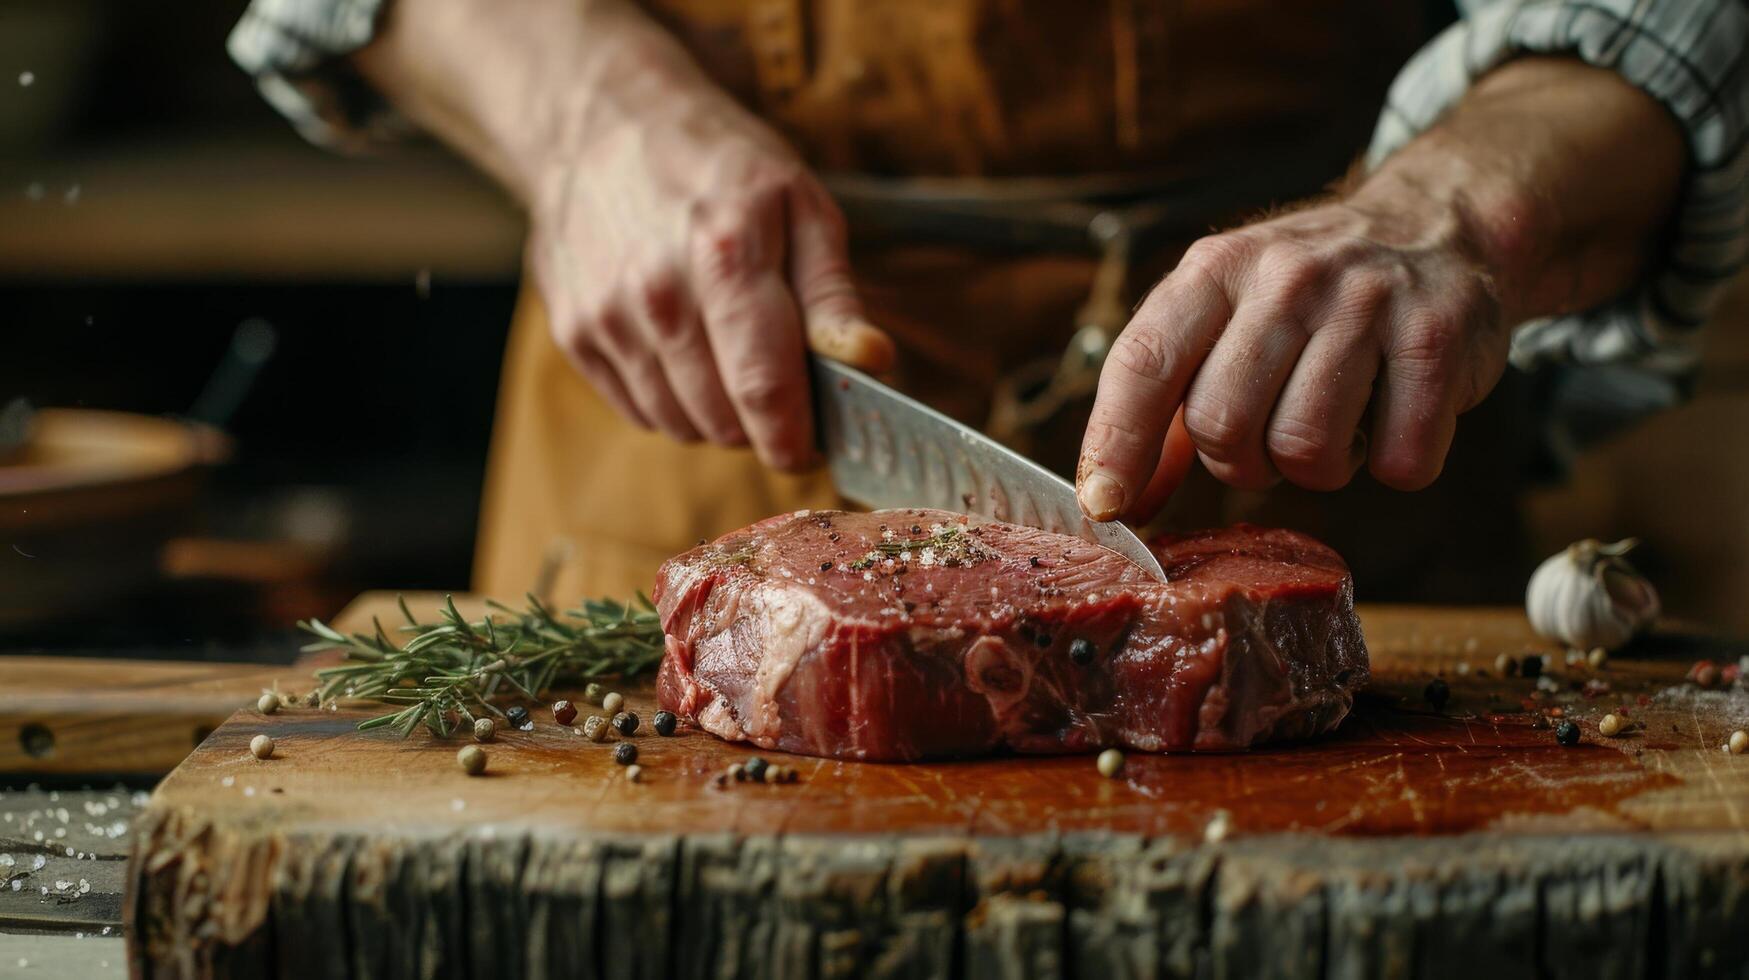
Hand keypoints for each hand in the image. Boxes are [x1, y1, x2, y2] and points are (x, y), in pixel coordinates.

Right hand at [528, 87, 891, 469]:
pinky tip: (683, 349)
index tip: (812, 450)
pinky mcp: (573, 333)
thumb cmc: (719, 164)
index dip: (795, 438)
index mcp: (726, 257)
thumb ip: (833, 294)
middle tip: (776, 384)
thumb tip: (871, 363)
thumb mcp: (800, 204)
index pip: (764, 389)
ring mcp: (606, 317)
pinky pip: (639, 410)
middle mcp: (657, 294)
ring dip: (716, 415)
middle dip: (762, 423)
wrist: (600, 121)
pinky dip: (671, 400)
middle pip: (724, 421)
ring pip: (681, 425)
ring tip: (728, 356)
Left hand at [1073, 56, 1686, 523]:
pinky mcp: (1438, 336)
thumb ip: (1162, 409)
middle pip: (1224, 425)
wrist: (1434, 227)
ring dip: (1319, 467)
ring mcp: (1367, 301)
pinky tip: (1396, 415)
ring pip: (1307, 451)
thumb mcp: (1222, 321)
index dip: (1115, 445)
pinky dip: (1396, 462)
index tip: (1106, 507)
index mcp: (1214, 270)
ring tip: (1337, 419)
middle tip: (1273, 437)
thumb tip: (1110, 500)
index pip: (1144, 364)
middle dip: (1242, 462)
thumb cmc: (1307, 298)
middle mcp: (1285, 276)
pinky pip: (1398, 460)